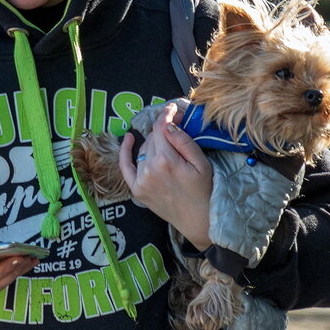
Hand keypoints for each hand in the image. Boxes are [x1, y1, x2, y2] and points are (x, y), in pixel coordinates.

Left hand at [119, 101, 212, 249]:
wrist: (198, 221)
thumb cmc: (204, 191)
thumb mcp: (201, 163)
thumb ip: (183, 141)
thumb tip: (168, 123)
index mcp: (166, 160)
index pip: (161, 128)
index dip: (166, 114)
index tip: (172, 108)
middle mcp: (149, 169)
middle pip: (153, 137)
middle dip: (163, 128)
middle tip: (176, 125)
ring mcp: (141, 180)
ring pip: (144, 149)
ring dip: (154, 142)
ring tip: (168, 142)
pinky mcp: (137, 189)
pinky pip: (126, 166)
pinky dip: (125, 151)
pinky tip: (129, 138)